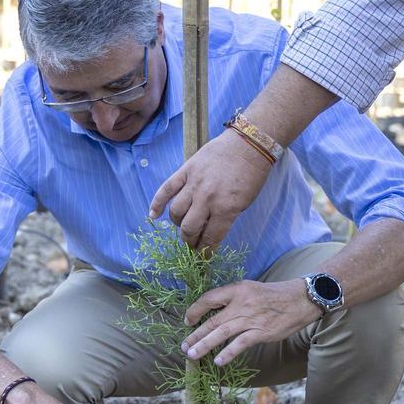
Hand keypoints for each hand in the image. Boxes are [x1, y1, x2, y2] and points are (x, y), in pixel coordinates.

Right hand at [149, 129, 271, 248]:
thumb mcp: (244, 203)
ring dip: (178, 224)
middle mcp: (207, 199)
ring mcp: (194, 184)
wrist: (248, 144)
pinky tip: (153, 216)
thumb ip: (225, 218)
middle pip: (189, 229)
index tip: (202, 258)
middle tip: (192, 245)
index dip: (205, 252)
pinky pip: (166, 189)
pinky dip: (157, 203)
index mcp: (226, 209)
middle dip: (190, 242)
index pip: (210, 239)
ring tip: (183, 226)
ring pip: (176, 213)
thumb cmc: (251, 176)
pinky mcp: (186, 171)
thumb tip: (208, 233)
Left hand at [181, 279, 319, 365]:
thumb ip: (234, 299)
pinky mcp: (262, 332)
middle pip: (212, 320)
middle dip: (196, 334)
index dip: (195, 310)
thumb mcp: (251, 289)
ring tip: (192, 354)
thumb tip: (214, 313)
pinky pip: (240, 343)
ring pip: (222, 333)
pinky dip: (228, 353)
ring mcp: (251, 318)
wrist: (301, 299)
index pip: (209, 298)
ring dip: (204, 345)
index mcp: (237, 289)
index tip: (188, 320)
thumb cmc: (274, 296)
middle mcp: (241, 303)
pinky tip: (218, 361)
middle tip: (184, 346)